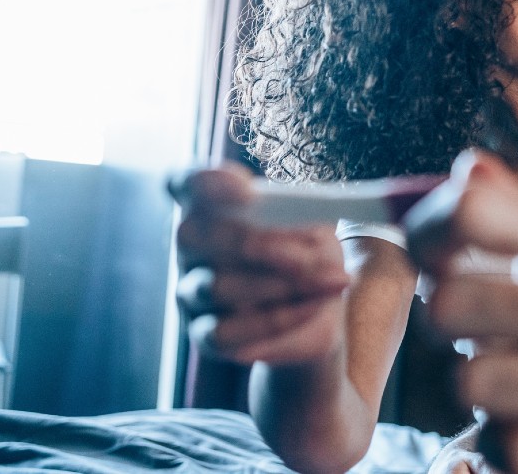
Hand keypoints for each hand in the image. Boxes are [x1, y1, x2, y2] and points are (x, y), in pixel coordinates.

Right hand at [175, 164, 350, 364]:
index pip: (184, 184)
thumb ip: (304, 220)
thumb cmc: (313, 255)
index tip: (247, 189)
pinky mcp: (207, 336)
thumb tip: (302, 224)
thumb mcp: (317, 229)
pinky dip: (279, 318)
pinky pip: (229, 331)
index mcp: (214, 206)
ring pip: (218, 287)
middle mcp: (192, 246)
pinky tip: (315, 305)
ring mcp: (192, 291)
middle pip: (193, 235)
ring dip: (281, 284)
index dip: (205, 182)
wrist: (323, 313)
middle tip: (304, 255)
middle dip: (254, 244)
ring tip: (333, 280)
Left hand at [409, 152, 517, 473]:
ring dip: (479, 381)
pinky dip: (508, 439)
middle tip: (469, 320)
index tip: (431, 249)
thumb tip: (461, 170)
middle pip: (455, 304)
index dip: (428, 229)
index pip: (473, 213)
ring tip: (510, 372)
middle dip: (447, 313)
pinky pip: (510, 450)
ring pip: (475, 382)